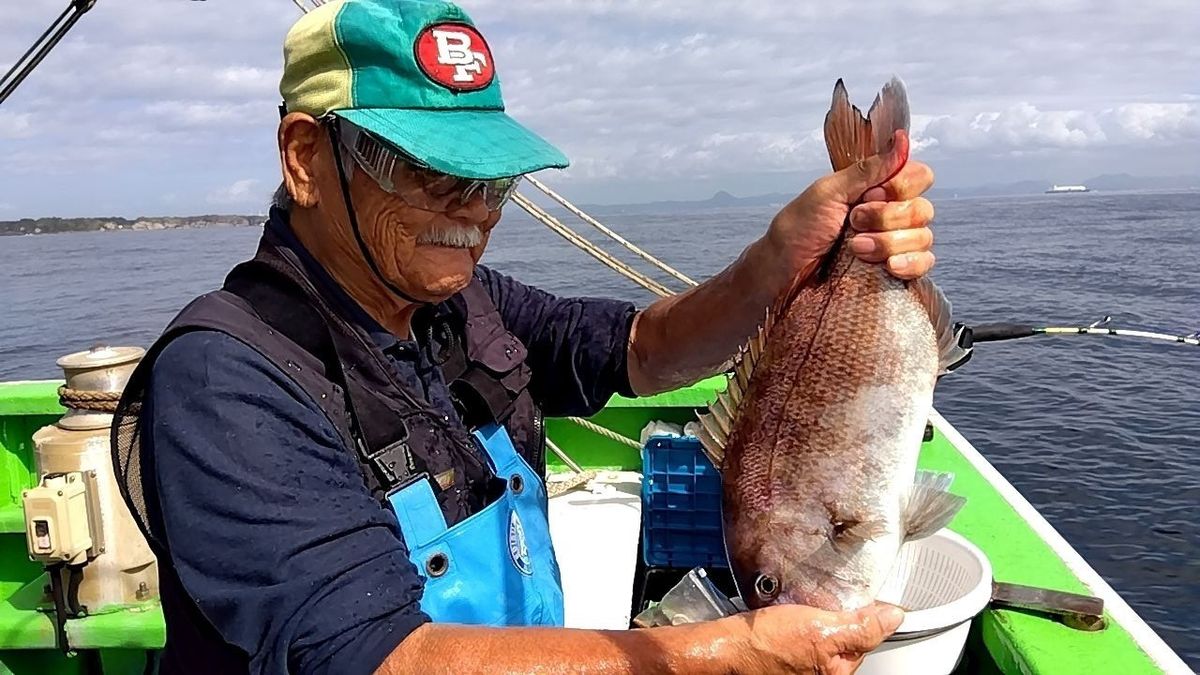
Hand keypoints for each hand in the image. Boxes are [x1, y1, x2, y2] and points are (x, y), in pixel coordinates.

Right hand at [722, 602, 903, 673]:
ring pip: (821, 633)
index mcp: (837, 673)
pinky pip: (801, 633)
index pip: (866, 639)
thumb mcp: (820, 631)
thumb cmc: (764, 645)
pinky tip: (789, 610)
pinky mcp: (782, 655)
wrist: (724, 647)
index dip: (865, 613)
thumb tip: (893, 617)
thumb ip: (860, 626)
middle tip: (824, 598)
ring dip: (817, 613)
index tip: (859, 595)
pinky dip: (798, 618)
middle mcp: (820, 673)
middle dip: (838, 614)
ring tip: (805, 601)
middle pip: (844, 637)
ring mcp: (800, 666)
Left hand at [765, 137, 935, 283]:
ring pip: (922, 237)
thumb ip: (868, 169)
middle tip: (853, 222)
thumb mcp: (828, 192)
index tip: (869, 195)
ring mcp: (896, 243)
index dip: (901, 187)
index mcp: (877, 189)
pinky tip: (889, 266)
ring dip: (887, 243)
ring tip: (855, 248)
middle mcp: (891, 214)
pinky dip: (909, 263)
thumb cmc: (799, 230)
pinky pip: (924, 264)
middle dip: (886, 218)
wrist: (785, 273)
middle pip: (922, 209)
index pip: (919, 177)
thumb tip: (901, 138)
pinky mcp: (896, 271)